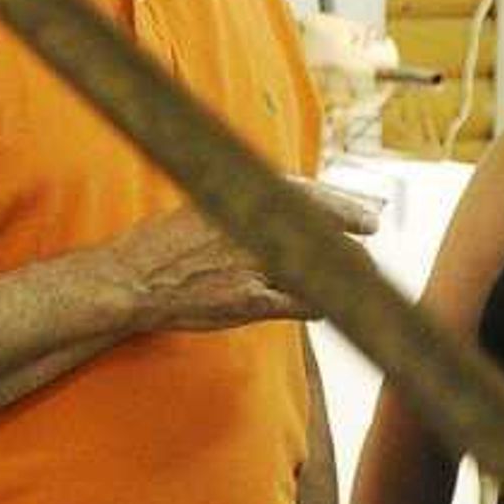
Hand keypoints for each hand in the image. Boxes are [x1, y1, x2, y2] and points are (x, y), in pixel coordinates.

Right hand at [104, 178, 384, 333]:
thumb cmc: (162, 246)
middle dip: (354, 230)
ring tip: (357, 275)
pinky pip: (302, 303)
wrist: (131, 280)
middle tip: (371, 231)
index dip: (342, 205)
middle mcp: (250, 227)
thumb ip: (240, 205)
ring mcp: (252, 265)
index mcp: (239, 199)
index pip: (307, 196)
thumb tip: (278, 203)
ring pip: (319, 266)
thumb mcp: (203, 208)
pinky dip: (318, 304)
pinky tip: (325, 307)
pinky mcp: (249, 300)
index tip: (366, 215)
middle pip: (322, 226)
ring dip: (342, 271)